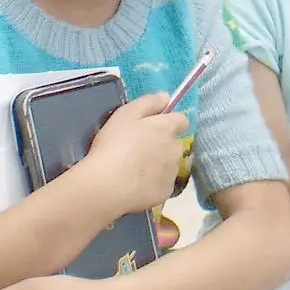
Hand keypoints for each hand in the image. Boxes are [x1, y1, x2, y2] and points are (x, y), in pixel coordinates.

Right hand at [75, 92, 190, 220]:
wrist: (107, 185)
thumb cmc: (113, 145)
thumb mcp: (125, 114)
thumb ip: (148, 102)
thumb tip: (166, 97)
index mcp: (167, 128)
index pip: (182, 120)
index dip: (169, 122)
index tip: (152, 127)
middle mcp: (176, 149)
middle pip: (174, 144)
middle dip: (162, 145)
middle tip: (138, 150)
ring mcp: (172, 172)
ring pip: (170, 165)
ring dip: (158, 164)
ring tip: (135, 170)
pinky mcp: (165, 192)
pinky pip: (162, 184)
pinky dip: (153, 183)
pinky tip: (135, 185)